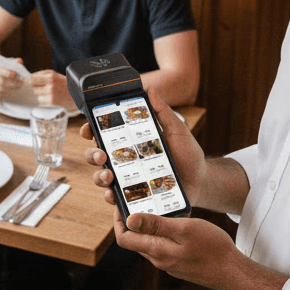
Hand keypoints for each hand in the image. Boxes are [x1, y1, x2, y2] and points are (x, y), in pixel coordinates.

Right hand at [0, 57, 24, 98]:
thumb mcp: (3, 61)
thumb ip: (12, 62)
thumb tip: (20, 61)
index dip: (7, 73)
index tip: (15, 75)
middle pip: (0, 81)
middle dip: (12, 83)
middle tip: (21, 83)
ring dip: (10, 89)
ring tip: (18, 87)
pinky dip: (5, 93)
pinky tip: (11, 90)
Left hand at [29, 70, 75, 109]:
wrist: (79, 94)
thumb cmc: (66, 84)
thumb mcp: (56, 75)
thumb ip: (43, 75)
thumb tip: (29, 78)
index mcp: (51, 75)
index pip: (32, 78)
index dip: (31, 81)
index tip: (34, 83)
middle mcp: (50, 83)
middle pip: (33, 87)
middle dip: (37, 88)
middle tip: (45, 89)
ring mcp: (51, 92)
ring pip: (37, 94)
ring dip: (41, 95)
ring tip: (50, 94)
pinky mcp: (52, 101)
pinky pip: (41, 101)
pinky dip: (45, 101)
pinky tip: (52, 99)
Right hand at [82, 86, 207, 205]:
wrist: (201, 180)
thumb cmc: (187, 153)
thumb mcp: (176, 130)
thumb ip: (162, 111)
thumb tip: (150, 89)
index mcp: (131, 141)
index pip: (104, 134)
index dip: (91, 129)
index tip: (88, 128)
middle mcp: (124, 160)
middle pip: (96, 156)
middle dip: (92, 154)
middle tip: (101, 155)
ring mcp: (127, 180)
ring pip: (102, 178)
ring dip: (99, 177)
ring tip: (108, 175)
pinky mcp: (134, 197)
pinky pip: (116, 200)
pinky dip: (112, 200)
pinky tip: (114, 197)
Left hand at [114, 209, 239, 289]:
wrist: (231, 271)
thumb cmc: (211, 248)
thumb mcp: (184, 229)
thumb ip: (157, 225)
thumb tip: (129, 220)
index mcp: (157, 251)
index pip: (124, 238)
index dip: (119, 221)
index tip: (122, 204)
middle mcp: (159, 260)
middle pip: (135, 240)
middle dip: (133, 221)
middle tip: (140, 200)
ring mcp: (169, 264)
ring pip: (150, 243)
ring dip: (150, 226)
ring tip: (160, 207)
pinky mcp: (179, 264)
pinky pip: (163, 247)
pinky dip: (163, 233)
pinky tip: (176, 222)